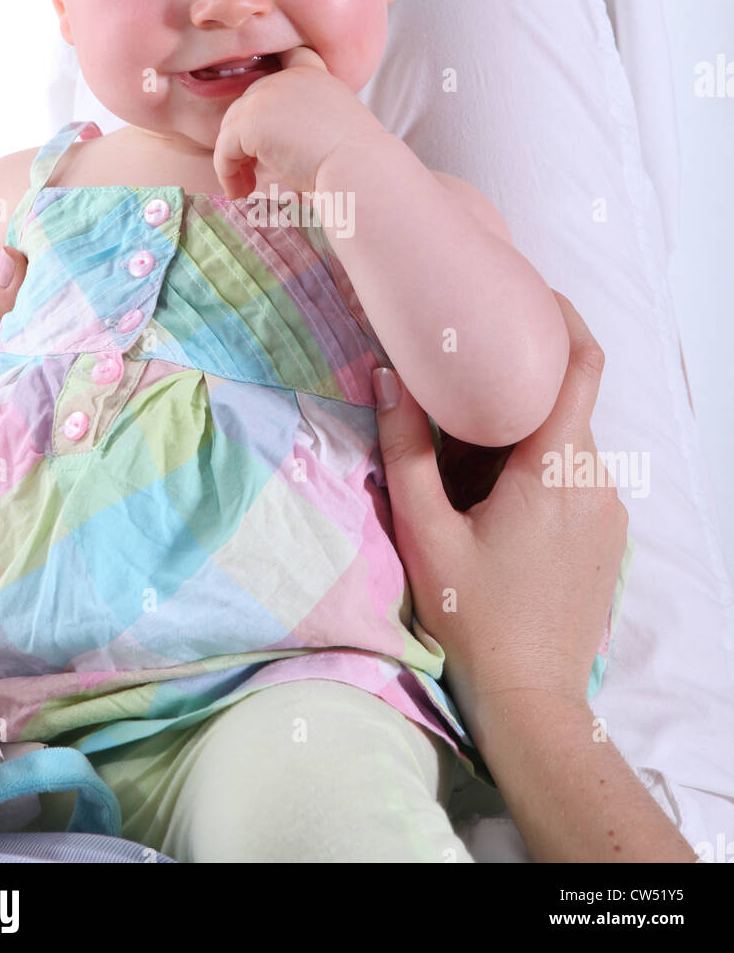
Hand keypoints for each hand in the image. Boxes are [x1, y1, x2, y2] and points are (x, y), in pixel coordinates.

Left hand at [211, 46, 386, 199]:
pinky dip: (226, 172)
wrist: (359, 168)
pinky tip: (240, 191)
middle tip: (252, 172)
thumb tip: (277, 144)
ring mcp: (267, 96)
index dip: (271, 83)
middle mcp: (288, 78)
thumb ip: (305, 120)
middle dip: (246, 137)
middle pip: (249, 102)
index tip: (266, 117)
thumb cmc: (355, 162)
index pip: (287, 58)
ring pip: (232, 126)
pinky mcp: (251, 122)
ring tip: (245, 187)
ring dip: (233, 159)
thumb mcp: (334, 127)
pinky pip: (224, 149)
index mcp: (313, 75)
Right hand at [373, 291, 628, 737]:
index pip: (583, 366)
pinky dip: (540, 468)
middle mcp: (596, 481)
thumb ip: (404, 448)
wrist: (531, 701)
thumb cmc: (473, 617)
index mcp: (556, 469)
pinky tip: (495, 499)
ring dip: (523, 433)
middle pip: (566, 404)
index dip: (564, 318)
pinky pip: (576, 478)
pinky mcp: (608, 538)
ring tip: (466, 448)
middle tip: (463, 377)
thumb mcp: (424, 531)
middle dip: (518, 386)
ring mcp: (608, 512)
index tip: (530, 293)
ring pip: (568, 443)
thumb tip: (388, 377)